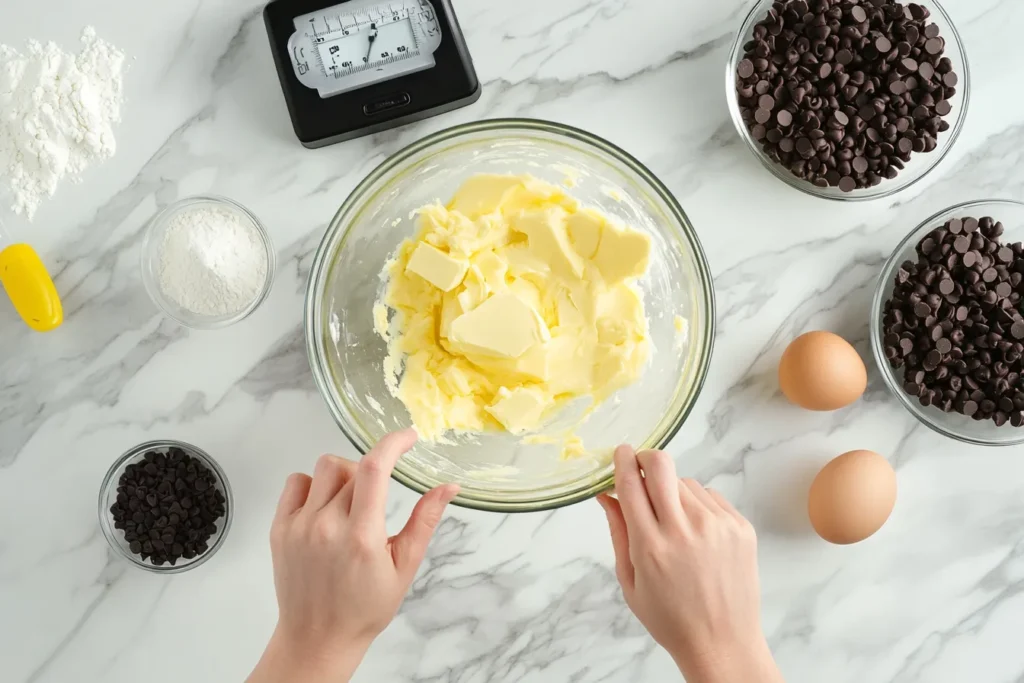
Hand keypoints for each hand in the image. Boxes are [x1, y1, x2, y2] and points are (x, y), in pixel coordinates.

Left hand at [247, 429, 459, 682]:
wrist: (318, 638)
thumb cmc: (364, 608)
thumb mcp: (404, 567)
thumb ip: (425, 521)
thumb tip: (448, 486)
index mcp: (362, 537)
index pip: (375, 469)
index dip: (393, 443)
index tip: (408, 437)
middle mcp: (327, 528)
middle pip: (352, 467)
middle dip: (372, 474)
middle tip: (376, 502)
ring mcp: (299, 527)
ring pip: (324, 469)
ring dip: (343, 476)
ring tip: (350, 504)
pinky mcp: (280, 529)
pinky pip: (296, 482)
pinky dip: (313, 486)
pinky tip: (324, 508)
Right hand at [597, 446, 782, 682]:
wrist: (722, 642)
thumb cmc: (670, 618)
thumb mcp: (630, 581)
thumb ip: (618, 532)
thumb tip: (607, 494)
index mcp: (650, 546)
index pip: (631, 484)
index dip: (622, 461)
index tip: (620, 451)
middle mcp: (684, 530)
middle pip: (662, 465)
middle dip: (647, 458)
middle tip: (642, 467)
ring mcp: (716, 526)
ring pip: (686, 481)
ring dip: (673, 490)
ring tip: (674, 523)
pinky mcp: (740, 527)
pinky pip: (711, 496)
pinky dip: (698, 505)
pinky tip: (697, 533)